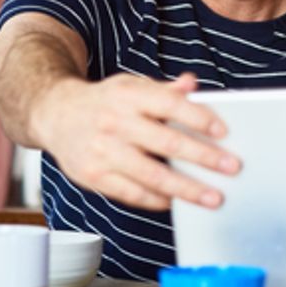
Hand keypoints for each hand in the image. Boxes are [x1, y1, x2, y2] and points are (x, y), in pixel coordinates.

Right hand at [34, 72, 239, 209]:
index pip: (170, 105)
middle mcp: (115, 122)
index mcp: (129, 95)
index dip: (199, 118)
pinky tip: (176, 202)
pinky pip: (131, 193)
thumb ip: (165, 90)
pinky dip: (156, 200)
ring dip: (186, 189)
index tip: (224, 132)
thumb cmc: (104, 101)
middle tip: (231, 167)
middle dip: (203, 157)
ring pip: (151, 175)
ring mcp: (102, 151)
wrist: (54, 114)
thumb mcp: (132, 86)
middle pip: (166, 142)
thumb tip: (193, 84)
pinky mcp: (93, 176)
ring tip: (213, 197)